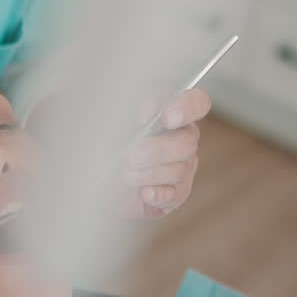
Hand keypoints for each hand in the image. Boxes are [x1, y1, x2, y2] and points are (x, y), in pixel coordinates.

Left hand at [119, 88, 210, 218]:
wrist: (99, 181)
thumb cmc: (108, 146)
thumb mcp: (113, 124)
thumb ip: (130, 114)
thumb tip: (144, 117)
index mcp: (171, 113)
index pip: (197, 102)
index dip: (187, 108)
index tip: (166, 118)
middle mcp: (183, 138)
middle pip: (186, 142)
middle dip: (155, 150)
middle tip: (129, 157)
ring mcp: (184, 166)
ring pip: (179, 169)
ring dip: (148, 173)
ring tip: (124, 175)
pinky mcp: (177, 193)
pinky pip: (174, 193)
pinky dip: (157, 193)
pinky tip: (143, 192)